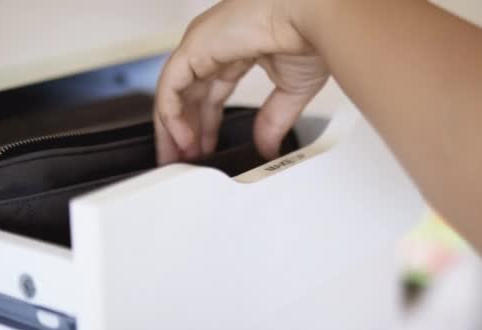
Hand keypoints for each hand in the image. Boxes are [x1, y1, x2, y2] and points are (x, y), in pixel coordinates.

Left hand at [154, 0, 329, 163]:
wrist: (311, 17)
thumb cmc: (308, 34)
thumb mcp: (290, 90)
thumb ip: (273, 120)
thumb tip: (266, 147)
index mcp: (237, 51)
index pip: (210, 93)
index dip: (205, 125)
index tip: (204, 150)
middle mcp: (214, 46)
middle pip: (187, 96)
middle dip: (184, 131)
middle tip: (182, 160)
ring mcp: (201, 45)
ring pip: (173, 93)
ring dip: (174, 128)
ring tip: (177, 157)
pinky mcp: (193, 47)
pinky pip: (170, 87)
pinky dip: (172, 116)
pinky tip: (183, 139)